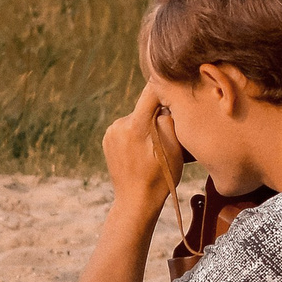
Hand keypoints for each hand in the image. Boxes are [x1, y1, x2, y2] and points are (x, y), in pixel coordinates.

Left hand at [101, 80, 182, 214]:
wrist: (135, 201)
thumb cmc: (160, 177)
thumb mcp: (174, 148)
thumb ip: (170, 120)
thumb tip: (165, 101)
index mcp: (135, 125)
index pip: (151, 93)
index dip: (164, 87)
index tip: (174, 80)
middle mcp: (119, 124)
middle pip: (144, 108)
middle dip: (157, 116)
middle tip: (167, 135)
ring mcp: (110, 132)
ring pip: (136, 119)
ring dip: (145, 126)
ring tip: (153, 149)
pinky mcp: (107, 140)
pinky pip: (127, 129)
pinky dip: (136, 134)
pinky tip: (141, 152)